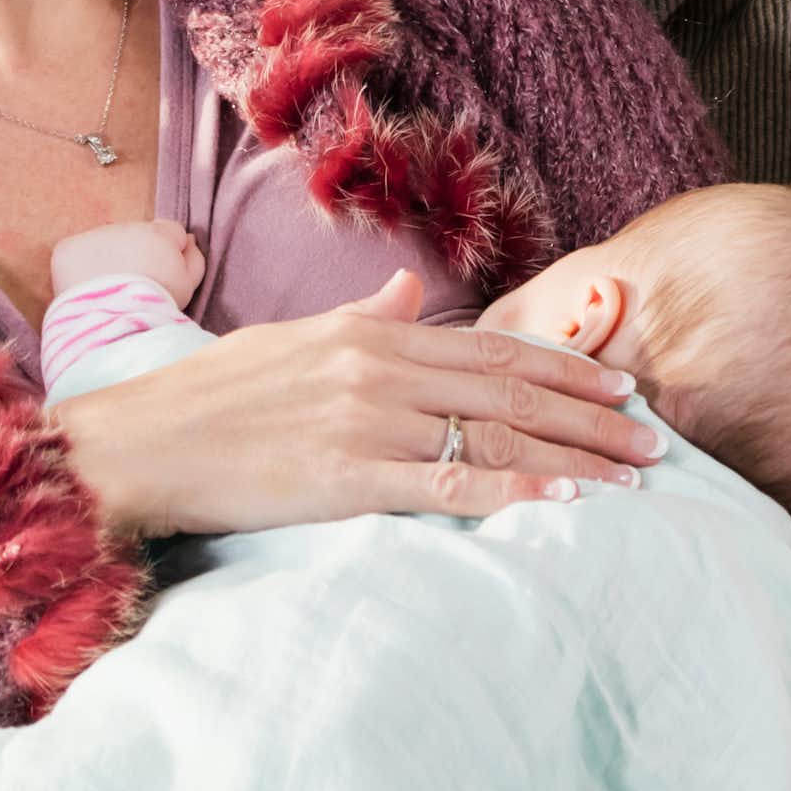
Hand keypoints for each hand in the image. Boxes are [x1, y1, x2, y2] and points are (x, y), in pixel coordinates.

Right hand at [49, 269, 659, 539]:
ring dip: (573, 458)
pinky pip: (445, 482)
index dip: (568, 369)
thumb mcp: (296, 339)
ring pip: (495, 434)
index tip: (623, 388)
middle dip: (593, 417)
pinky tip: (559, 500)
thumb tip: (411, 290)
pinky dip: (509, 489)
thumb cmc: (213, 396)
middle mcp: (382, 368)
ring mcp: (367, 422)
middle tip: (655, 440)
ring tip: (630, 478)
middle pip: (513, 391)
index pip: (497, 350)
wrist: (135, 443)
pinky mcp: (344, 477)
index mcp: (375, 334)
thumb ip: (366, 317)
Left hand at [51, 215, 204, 309]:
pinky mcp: (67, 248)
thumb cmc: (155, 304)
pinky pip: (77, 252)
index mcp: (159, 233)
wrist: (110, 319)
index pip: (170, 231)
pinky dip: (80, 266)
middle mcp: (126, 226)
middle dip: (136, 254)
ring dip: (109, 258)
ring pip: (106, 243)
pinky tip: (87, 287)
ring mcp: (94, 235)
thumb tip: (190, 241)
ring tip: (109, 290)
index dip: (169, 253)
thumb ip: (194, 258)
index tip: (162, 275)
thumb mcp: (189, 285)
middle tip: (134, 285)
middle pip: (136, 236)